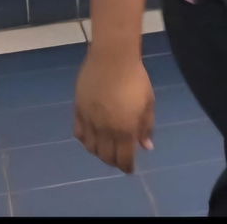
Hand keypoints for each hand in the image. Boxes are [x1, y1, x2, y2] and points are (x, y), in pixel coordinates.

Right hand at [74, 50, 154, 173]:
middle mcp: (105, 129)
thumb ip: (146, 126)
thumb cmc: (136, 78)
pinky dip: (85, 139)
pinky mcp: (78, 110)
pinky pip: (79, 133)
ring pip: (91, 147)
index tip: (130, 169)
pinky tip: (92, 137)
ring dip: (99, 152)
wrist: (113, 57)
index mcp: (125, 129)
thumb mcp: (148, 102)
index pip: (124, 158)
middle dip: (114, 161)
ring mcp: (89, 120)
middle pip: (106, 156)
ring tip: (106, 148)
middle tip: (119, 159)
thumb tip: (146, 147)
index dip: (127, 167)